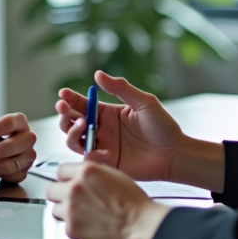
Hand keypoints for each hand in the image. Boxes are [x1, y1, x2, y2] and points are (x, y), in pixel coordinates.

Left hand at [45, 161, 170, 238]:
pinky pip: (63, 225)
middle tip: (71, 199)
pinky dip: (73, 225)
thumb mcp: (112, 174)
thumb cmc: (132, 201)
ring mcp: (71, 209)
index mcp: (86, 171)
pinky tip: (87, 225)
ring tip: (82, 214)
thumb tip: (80, 172)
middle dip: (60, 193)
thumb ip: (92, 171)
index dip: (67, 178)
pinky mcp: (72, 228)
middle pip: (51, 188)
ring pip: (55, 207)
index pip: (61, 170)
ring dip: (65, 210)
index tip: (70, 183)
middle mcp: (75, 188)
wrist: (138, 224)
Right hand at [56, 71, 185, 180]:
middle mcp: (101, 130)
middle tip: (64, 108)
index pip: (81, 104)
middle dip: (64, 115)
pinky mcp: (107, 164)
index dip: (69, 98)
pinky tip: (103, 151)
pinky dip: (90, 155)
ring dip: (72, 133)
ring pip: (74, 141)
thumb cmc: (162, 126)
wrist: (175, 153)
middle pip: (71, 123)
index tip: (62, 94)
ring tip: (83, 126)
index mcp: (106, 113)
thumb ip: (121, 88)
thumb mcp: (143, 102)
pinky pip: (89, 160)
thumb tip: (98, 74)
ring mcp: (102, 147)